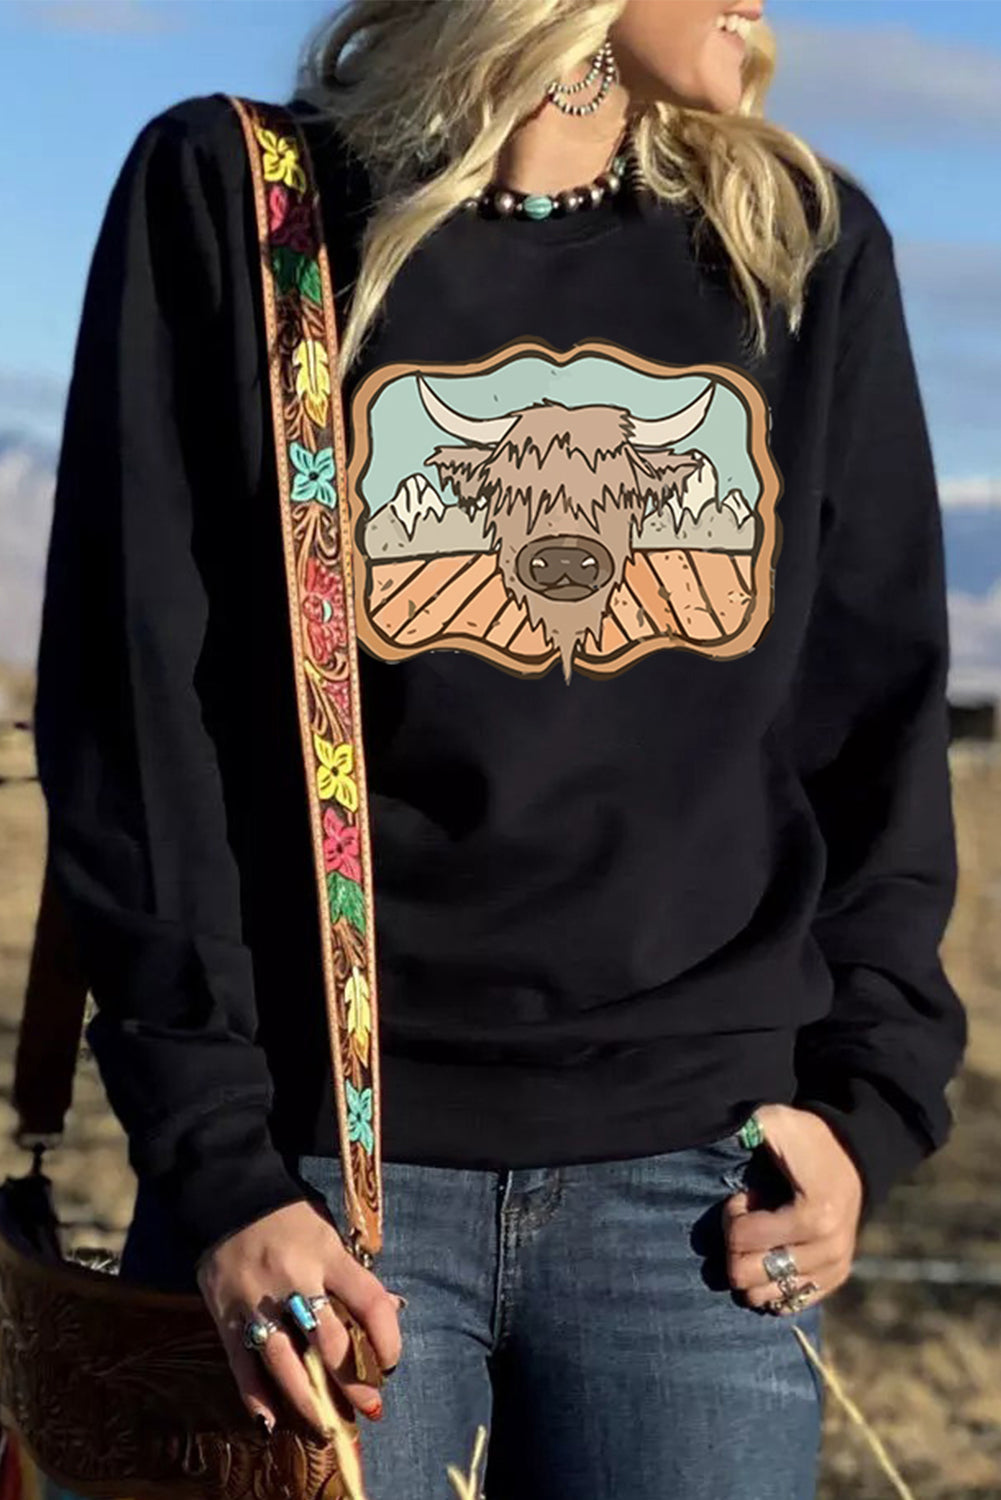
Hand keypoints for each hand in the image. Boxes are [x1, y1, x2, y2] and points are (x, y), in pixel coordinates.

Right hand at [196, 1198, 403, 1436]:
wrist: (229, 1194)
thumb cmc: (289, 1218)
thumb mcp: (328, 1234)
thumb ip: (350, 1274)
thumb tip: (388, 1313)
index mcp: (326, 1253)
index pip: (369, 1300)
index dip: (386, 1337)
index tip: (390, 1362)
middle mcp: (293, 1279)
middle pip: (329, 1340)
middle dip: (352, 1381)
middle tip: (368, 1407)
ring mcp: (257, 1301)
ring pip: (285, 1362)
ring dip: (309, 1399)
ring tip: (327, 1425)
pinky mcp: (226, 1316)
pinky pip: (242, 1365)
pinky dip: (256, 1397)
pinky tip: (272, 1421)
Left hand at [721, 1103, 863, 1311]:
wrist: (852, 1155)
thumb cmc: (807, 1137)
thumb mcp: (776, 1122)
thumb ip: (747, 1126)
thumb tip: (722, 1134)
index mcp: (815, 1217)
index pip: (742, 1239)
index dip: (733, 1215)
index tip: (745, 1195)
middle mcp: (829, 1251)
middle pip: (748, 1275)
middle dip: (736, 1246)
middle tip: (750, 1218)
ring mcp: (833, 1269)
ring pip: (763, 1296)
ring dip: (751, 1266)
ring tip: (763, 1235)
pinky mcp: (834, 1280)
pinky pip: (787, 1303)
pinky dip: (769, 1284)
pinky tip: (772, 1254)